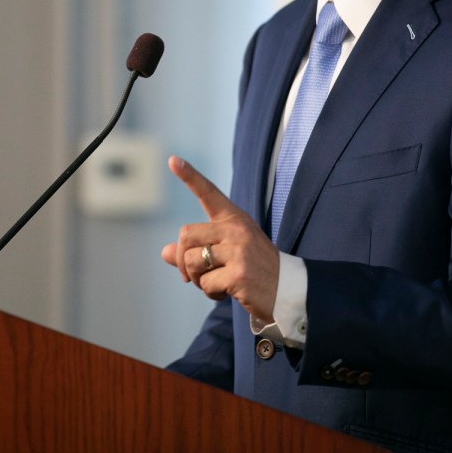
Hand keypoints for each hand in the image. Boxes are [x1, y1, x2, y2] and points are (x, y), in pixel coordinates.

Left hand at [160, 155, 279, 320]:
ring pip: (192, 262)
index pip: (208, 193)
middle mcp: (236, 229)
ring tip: (218, 282)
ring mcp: (239, 251)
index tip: (172, 159)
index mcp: (234, 219)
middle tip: (192, 275)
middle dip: (182, 259)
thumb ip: (196, 249)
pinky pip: (206, 283)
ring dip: (197, 279)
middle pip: (186, 235)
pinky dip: (211, 292)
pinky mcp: (239, 274)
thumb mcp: (227, 252)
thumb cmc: (253, 268)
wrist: (287, 288)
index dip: (189, 176)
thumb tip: (164, 252)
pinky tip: (229, 292)